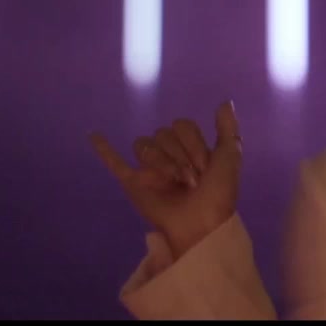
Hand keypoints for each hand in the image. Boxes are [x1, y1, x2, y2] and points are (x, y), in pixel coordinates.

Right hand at [90, 101, 242, 257]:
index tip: (206, 166)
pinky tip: (94, 135)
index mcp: (189, 149)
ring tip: (173, 182)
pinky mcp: (133, 183)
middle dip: (180, 155)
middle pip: (163, 133)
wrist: (202, 223)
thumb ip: (228, 129)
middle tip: (191, 180)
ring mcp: (149, 169)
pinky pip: (114, 162)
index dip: (194, 143)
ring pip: (144, 144)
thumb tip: (224, 102)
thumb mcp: (230, 157)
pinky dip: (104, 149)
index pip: (182, 126)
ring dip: (161, 162)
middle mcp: (168, 155)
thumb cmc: (219, 193)